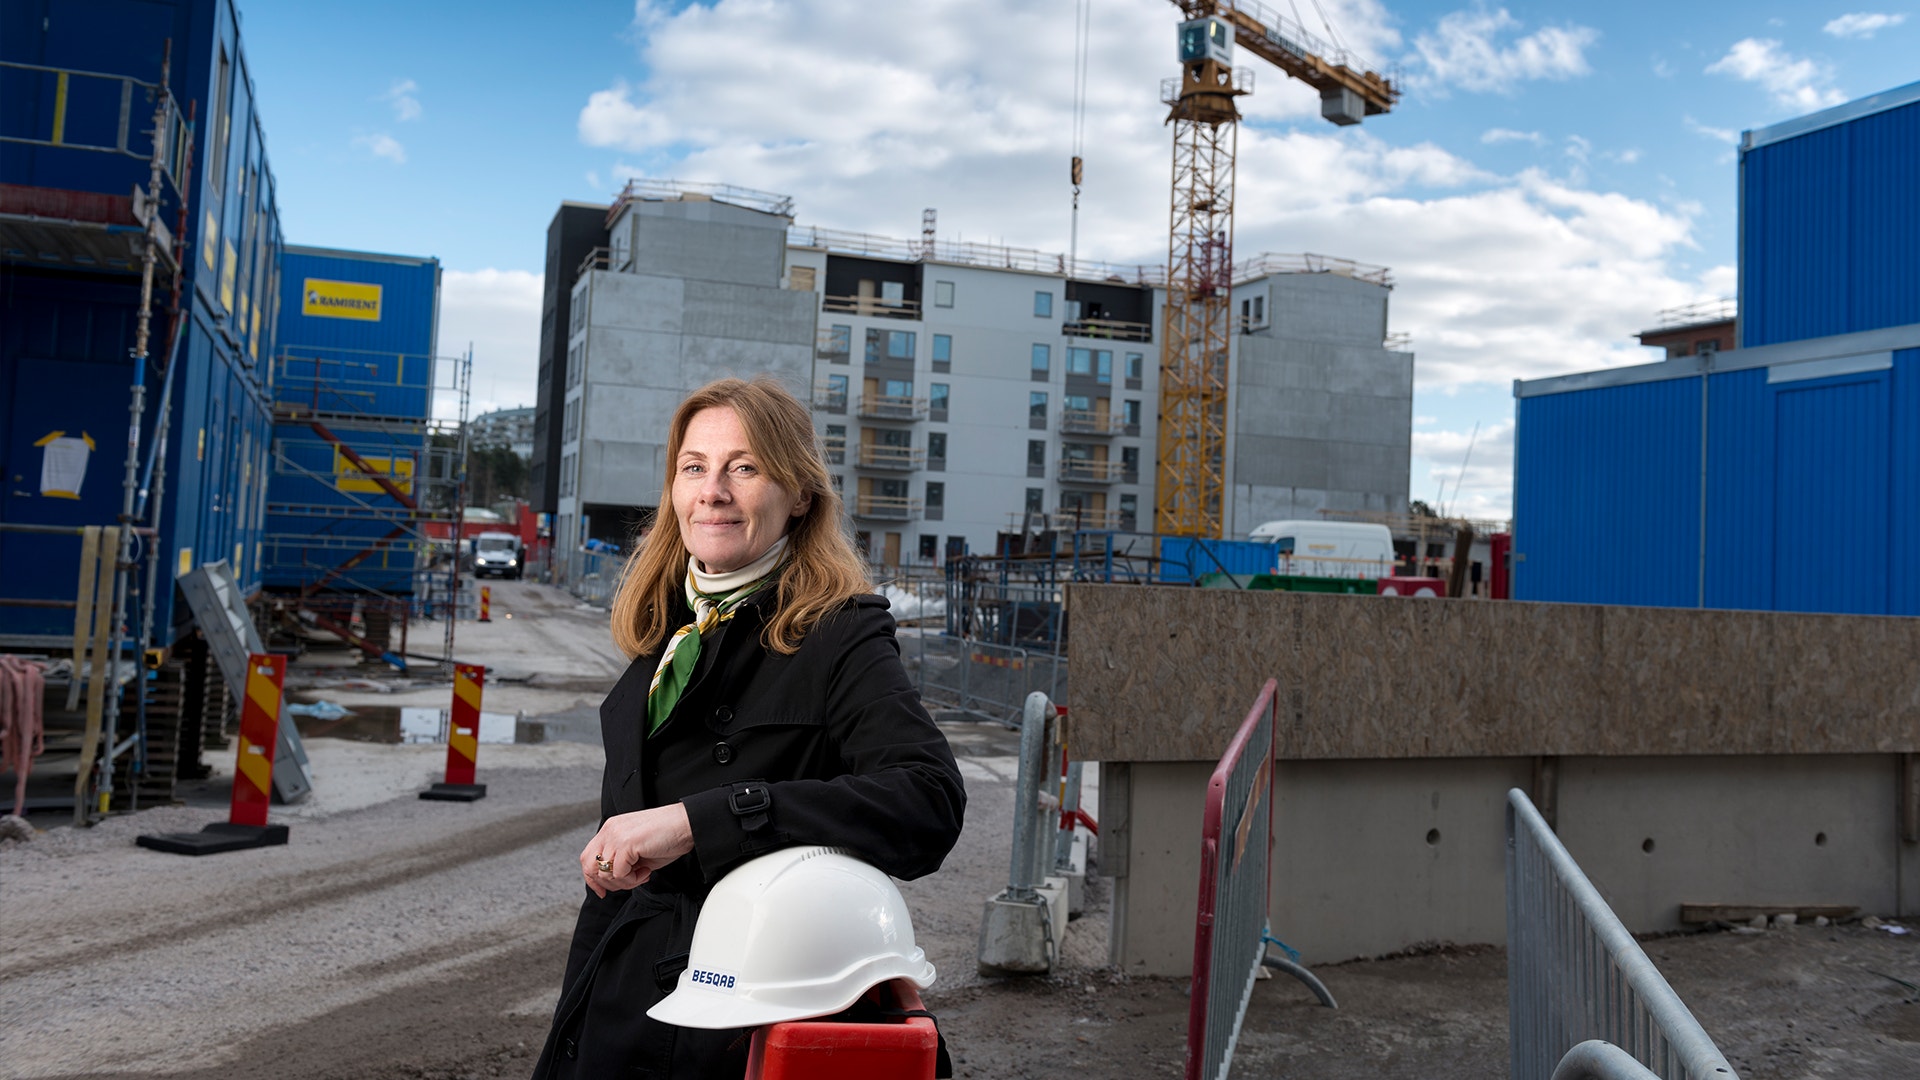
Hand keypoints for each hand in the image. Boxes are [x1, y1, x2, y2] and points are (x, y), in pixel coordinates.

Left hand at [580, 803, 694, 897]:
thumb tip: (613, 881)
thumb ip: (621, 862)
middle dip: (606, 883)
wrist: (688, 824)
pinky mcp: (626, 843)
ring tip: (642, 874)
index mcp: (611, 829)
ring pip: (604, 873)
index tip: (603, 891)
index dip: (593, 879)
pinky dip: (633, 880)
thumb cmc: (669, 836)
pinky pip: (619, 874)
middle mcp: (610, 830)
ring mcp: (616, 835)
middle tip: (628, 882)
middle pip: (589, 865)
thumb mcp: (637, 851)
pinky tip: (646, 871)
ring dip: (624, 882)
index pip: (588, 858)